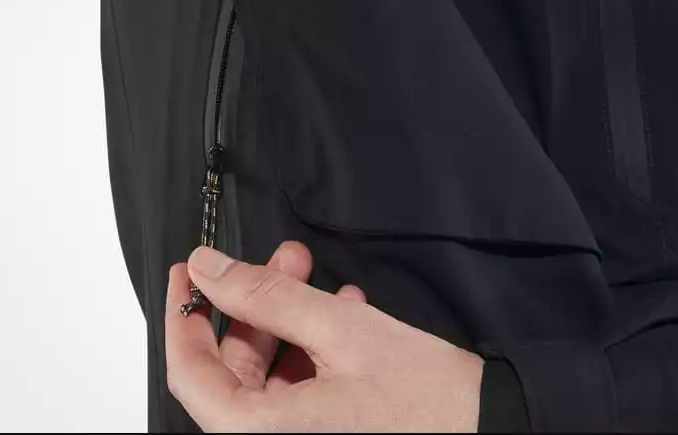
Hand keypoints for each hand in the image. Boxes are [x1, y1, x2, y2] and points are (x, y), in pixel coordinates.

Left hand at [165, 242, 483, 432]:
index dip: (184, 316)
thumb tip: (208, 269)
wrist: (492, 428)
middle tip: (277, 260)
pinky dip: (310, 350)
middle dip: (254, 307)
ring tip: (313, 276)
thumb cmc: (428, 399)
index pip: (189, 373)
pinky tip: (338, 312)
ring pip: (266, 378)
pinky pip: (297, 392)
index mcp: (260, 433)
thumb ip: (266, 295)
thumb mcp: (340, 330)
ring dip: (286, 323)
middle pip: (231, 373)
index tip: (189, 273)